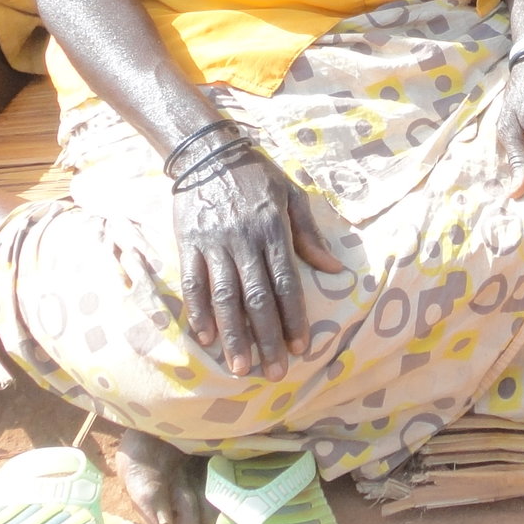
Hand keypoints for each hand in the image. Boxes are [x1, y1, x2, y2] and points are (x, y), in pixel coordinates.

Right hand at [174, 147, 343, 380]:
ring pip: (225, 296)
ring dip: (233, 335)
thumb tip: (336, 270)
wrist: (207, 150)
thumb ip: (310, 234)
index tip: (300, 348)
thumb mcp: (291, 194)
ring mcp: (214, 243)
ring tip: (240, 367)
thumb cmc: (256, 174)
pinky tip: (206, 337)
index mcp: (273, 229)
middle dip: (266, 338)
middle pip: (257, 298)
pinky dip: (199, 311)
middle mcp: (244, 240)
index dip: (293, 318)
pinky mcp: (188, 242)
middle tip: (273, 372)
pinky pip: (193, 282)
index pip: (286, 282)